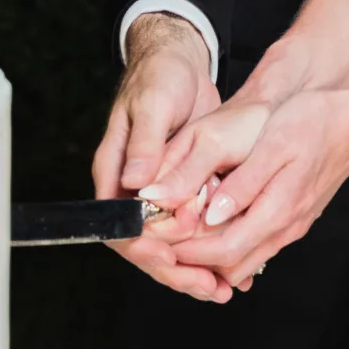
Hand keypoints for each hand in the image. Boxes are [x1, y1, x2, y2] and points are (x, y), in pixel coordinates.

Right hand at [92, 14, 228, 300]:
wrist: (179, 60)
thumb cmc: (160, 77)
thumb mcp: (154, 107)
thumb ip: (145, 146)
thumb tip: (136, 183)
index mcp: (115, 173)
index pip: (120, 227)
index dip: (145, 248)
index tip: (172, 258)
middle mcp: (132, 190)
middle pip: (146, 246)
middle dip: (176, 270)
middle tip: (209, 286)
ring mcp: (157, 193)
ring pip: (170, 244)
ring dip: (194, 268)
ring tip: (224, 288)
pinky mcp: (182, 190)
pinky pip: (191, 231)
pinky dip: (209, 249)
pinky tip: (233, 268)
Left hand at [140, 86, 348, 289]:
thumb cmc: (313, 122)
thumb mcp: (274, 143)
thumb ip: (243, 184)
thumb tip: (211, 216)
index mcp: (277, 210)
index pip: (221, 252)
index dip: (184, 251)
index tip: (155, 239)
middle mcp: (285, 227)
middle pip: (228, 264)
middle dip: (190, 259)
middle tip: (157, 241)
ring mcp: (291, 226)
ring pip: (242, 258)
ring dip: (208, 254)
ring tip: (175, 233)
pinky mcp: (292, 218)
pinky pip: (255, 244)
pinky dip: (228, 243)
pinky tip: (208, 224)